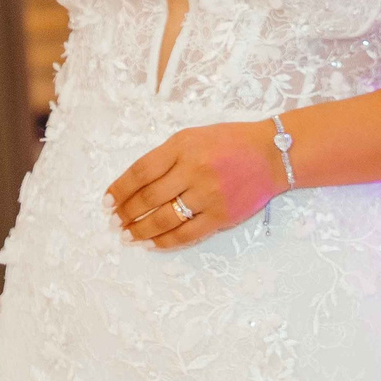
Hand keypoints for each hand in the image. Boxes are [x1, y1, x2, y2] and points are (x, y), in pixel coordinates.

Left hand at [106, 121, 286, 250]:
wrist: (272, 154)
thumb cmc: (230, 142)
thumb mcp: (194, 136)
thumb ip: (167, 156)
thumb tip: (136, 184)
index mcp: (183, 146)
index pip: (141, 171)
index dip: (120, 189)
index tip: (107, 201)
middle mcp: (194, 169)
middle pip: (149, 197)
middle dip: (127, 212)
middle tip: (115, 221)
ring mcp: (208, 194)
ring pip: (164, 219)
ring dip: (141, 230)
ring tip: (128, 235)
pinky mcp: (221, 216)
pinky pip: (187, 234)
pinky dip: (166, 242)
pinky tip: (152, 244)